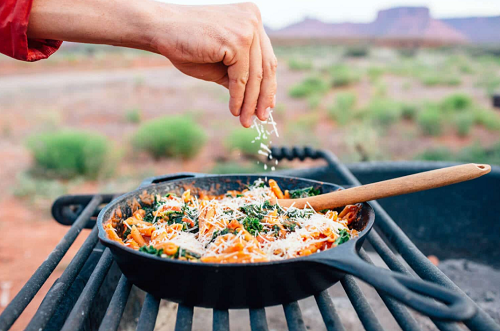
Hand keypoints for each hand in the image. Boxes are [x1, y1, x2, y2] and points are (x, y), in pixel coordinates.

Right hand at [151, 3, 276, 126]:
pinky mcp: (237, 40)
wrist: (160, 29)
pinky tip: (234, 110)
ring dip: (250, 102)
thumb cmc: (187, 45)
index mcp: (251, 18)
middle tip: (261, 118)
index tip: (268, 105)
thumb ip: (240, 75)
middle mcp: (253, 19)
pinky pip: (241, 77)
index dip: (269, 84)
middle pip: (266, 67)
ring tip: (246, 120)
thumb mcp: (221, 63)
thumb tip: (260, 100)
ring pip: (255, 75)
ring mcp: (247, 28)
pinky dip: (238, 97)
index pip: (267, 57)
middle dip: (263, 97)